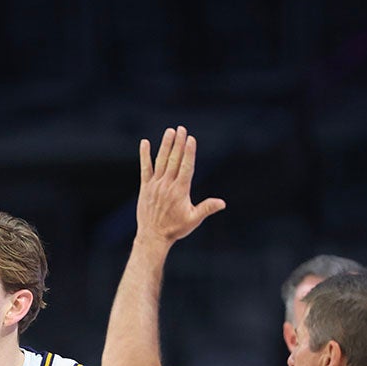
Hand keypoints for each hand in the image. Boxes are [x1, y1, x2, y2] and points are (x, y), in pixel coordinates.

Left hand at [135, 126, 225, 251]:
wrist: (153, 236)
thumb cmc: (175, 229)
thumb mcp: (193, 220)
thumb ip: (206, 208)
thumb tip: (222, 203)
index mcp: (180, 191)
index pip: (186, 167)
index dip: (189, 152)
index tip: (190, 139)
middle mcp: (167, 185)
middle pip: (174, 160)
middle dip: (179, 143)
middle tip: (182, 128)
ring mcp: (155, 185)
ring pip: (161, 161)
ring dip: (165, 145)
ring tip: (170, 131)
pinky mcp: (145, 187)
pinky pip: (145, 168)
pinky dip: (145, 156)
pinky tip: (145, 143)